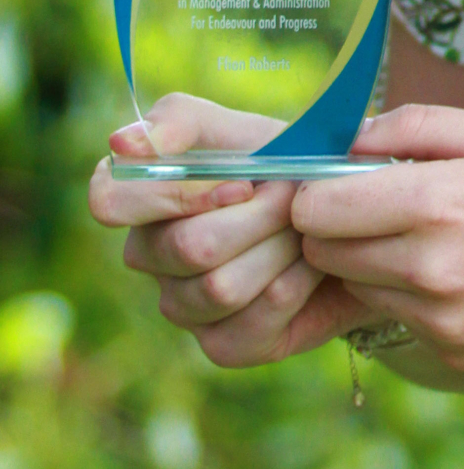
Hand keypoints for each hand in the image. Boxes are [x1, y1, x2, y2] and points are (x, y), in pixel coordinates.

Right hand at [89, 96, 373, 367]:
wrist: (349, 217)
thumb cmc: (287, 163)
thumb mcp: (243, 128)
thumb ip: (180, 122)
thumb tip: (121, 143)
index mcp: (143, 198)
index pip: (109, 201)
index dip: (174, 195)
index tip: (241, 183)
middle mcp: (150, 257)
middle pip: (189, 248)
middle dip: (262, 216)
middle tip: (296, 195)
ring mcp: (182, 306)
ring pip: (221, 287)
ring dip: (282, 248)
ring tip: (304, 227)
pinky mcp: (224, 345)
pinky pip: (254, 322)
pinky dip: (296, 285)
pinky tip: (309, 265)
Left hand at [290, 103, 463, 378]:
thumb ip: (421, 127)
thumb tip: (351, 136)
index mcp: (440, 204)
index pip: (318, 209)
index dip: (318, 191)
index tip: (341, 180)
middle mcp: (432, 272)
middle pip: (325, 255)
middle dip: (337, 228)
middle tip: (381, 206)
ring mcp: (445, 324)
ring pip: (360, 291)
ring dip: (375, 264)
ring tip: (436, 238)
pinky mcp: (459, 358)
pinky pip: (403, 323)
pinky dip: (416, 299)